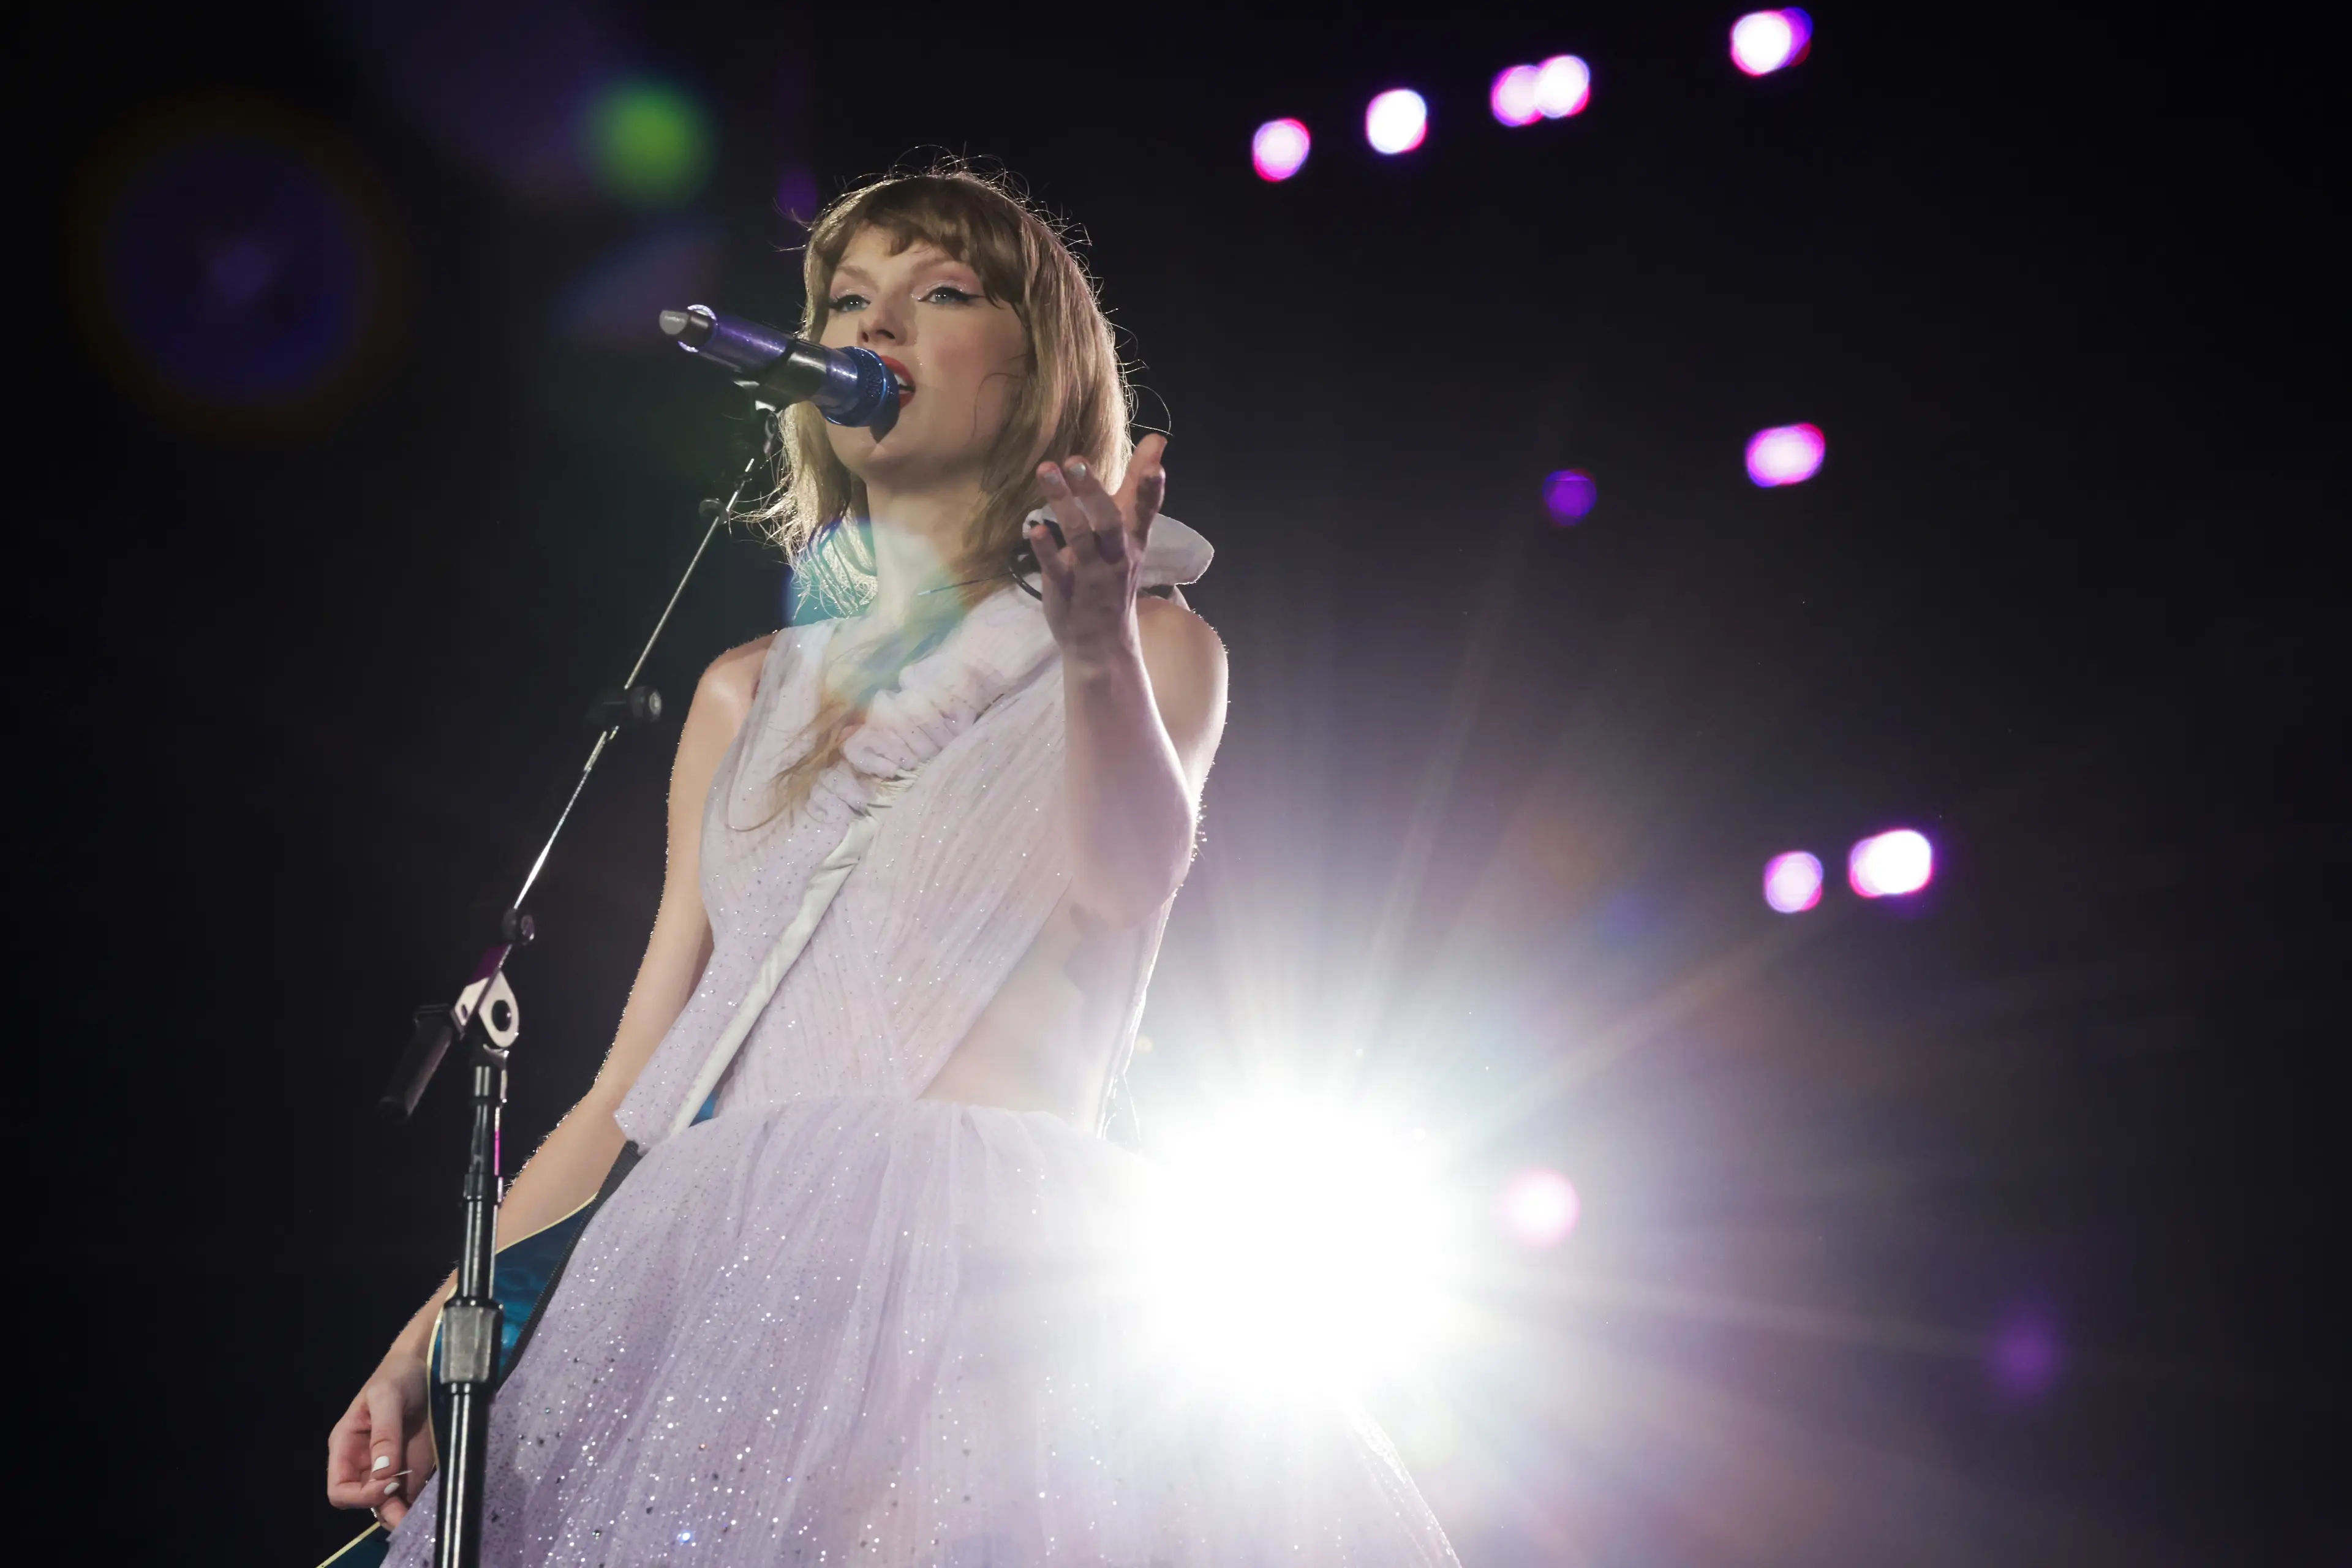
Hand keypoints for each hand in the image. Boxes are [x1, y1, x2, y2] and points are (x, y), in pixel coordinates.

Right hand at [326, 1346, 434, 1528]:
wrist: (428, 1365)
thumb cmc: (398, 1376)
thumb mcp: (387, 1397)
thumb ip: (384, 1432)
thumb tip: (383, 1471)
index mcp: (346, 1448)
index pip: (340, 1489)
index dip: (360, 1496)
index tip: (390, 1484)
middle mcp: (365, 1463)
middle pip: (365, 1502)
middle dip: (385, 1510)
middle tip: (410, 1508)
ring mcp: (390, 1467)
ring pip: (388, 1504)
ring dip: (403, 1513)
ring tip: (424, 1516)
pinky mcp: (413, 1467)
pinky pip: (411, 1495)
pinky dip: (419, 1503)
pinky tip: (433, 1503)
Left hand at [1027, 434, 1167, 665]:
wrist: (1103, 641)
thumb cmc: (1113, 575)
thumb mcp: (1130, 533)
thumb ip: (1138, 487)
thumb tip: (1157, 440)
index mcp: (1134, 540)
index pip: (1147, 511)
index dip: (1151, 490)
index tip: (1155, 465)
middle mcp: (1117, 556)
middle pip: (1111, 522)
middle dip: (1093, 491)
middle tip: (1074, 460)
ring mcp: (1092, 575)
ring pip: (1081, 538)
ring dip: (1062, 504)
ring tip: (1045, 471)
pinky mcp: (1067, 590)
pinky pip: (1057, 568)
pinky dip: (1046, 549)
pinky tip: (1034, 528)